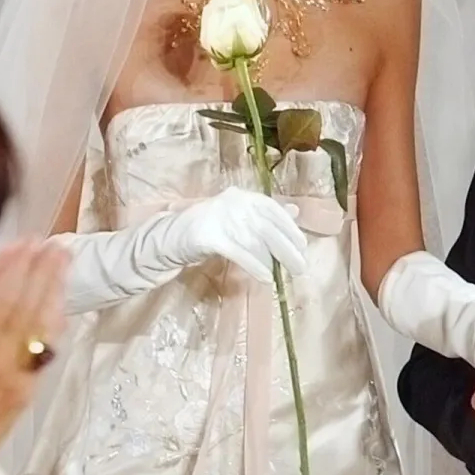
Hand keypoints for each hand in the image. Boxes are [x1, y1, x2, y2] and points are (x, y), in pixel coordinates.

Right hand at [0, 241, 69, 450]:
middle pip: (12, 304)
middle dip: (26, 269)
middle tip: (39, 241)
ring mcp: (14, 372)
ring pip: (35, 319)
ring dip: (49, 284)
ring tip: (60, 256)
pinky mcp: (28, 385)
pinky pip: (47, 345)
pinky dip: (56, 318)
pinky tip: (63, 298)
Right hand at [166, 186, 307, 280]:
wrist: (170, 236)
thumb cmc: (211, 229)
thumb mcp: (241, 218)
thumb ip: (265, 215)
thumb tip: (295, 211)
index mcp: (245, 196)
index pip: (275, 210)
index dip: (291, 229)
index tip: (303, 247)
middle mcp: (235, 202)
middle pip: (268, 228)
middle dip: (288, 249)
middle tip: (301, 268)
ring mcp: (220, 217)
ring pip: (255, 241)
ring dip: (272, 261)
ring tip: (282, 275)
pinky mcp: (208, 235)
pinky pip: (238, 252)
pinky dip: (254, 266)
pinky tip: (265, 277)